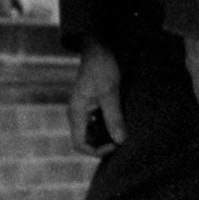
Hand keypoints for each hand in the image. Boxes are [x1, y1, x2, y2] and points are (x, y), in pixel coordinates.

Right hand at [67, 40, 125, 156]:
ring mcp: (82, 110)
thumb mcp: (110, 93)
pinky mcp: (90, 105)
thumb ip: (114, 118)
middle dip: (102, 145)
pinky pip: (96, 123)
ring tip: (122, 131)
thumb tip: (120, 141)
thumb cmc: (101, 68)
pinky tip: (120, 121)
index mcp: (76, 113)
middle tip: (122, 139)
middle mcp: (76, 114)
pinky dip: (107, 127)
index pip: (80, 144)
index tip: (115, 144)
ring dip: (105, 136)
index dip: (97, 151)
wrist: (98, 48)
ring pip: (91, 133)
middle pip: (85, 141)